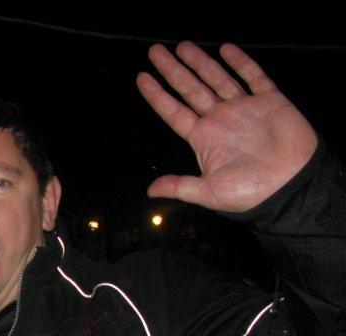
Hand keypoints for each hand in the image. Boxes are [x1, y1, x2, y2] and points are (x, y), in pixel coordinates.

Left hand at [137, 42, 317, 212]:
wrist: (292, 186)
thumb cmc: (251, 192)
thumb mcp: (208, 192)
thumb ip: (179, 186)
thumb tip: (150, 190)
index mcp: (204, 138)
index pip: (173, 112)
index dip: (157, 95)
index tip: (141, 77)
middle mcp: (220, 119)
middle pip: (190, 89)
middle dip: (173, 70)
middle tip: (155, 51)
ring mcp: (244, 108)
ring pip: (217, 79)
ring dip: (200, 62)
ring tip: (183, 46)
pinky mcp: (270, 101)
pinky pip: (253, 77)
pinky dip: (240, 63)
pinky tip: (226, 49)